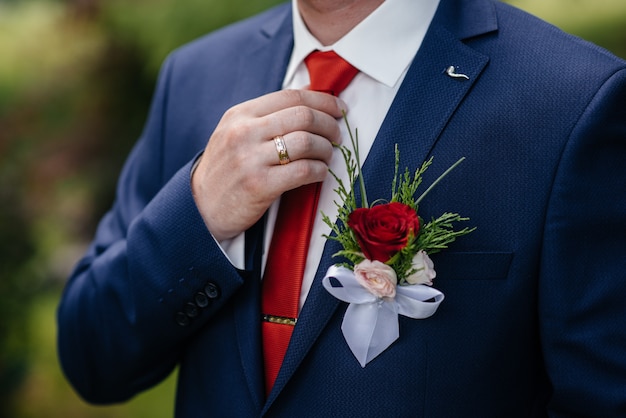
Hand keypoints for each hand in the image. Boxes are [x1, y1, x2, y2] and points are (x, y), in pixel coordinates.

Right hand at [192, 89, 345, 241]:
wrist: (200, 207)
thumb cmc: (225, 169)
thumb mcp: (236, 132)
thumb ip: (268, 114)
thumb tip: (308, 93)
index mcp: (240, 114)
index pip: (291, 96)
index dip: (322, 101)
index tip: (339, 109)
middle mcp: (244, 132)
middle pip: (303, 116)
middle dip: (329, 124)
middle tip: (337, 135)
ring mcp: (250, 159)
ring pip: (306, 142)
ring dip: (326, 149)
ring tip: (328, 156)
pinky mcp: (259, 186)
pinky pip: (303, 171)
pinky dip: (319, 171)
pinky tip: (319, 173)